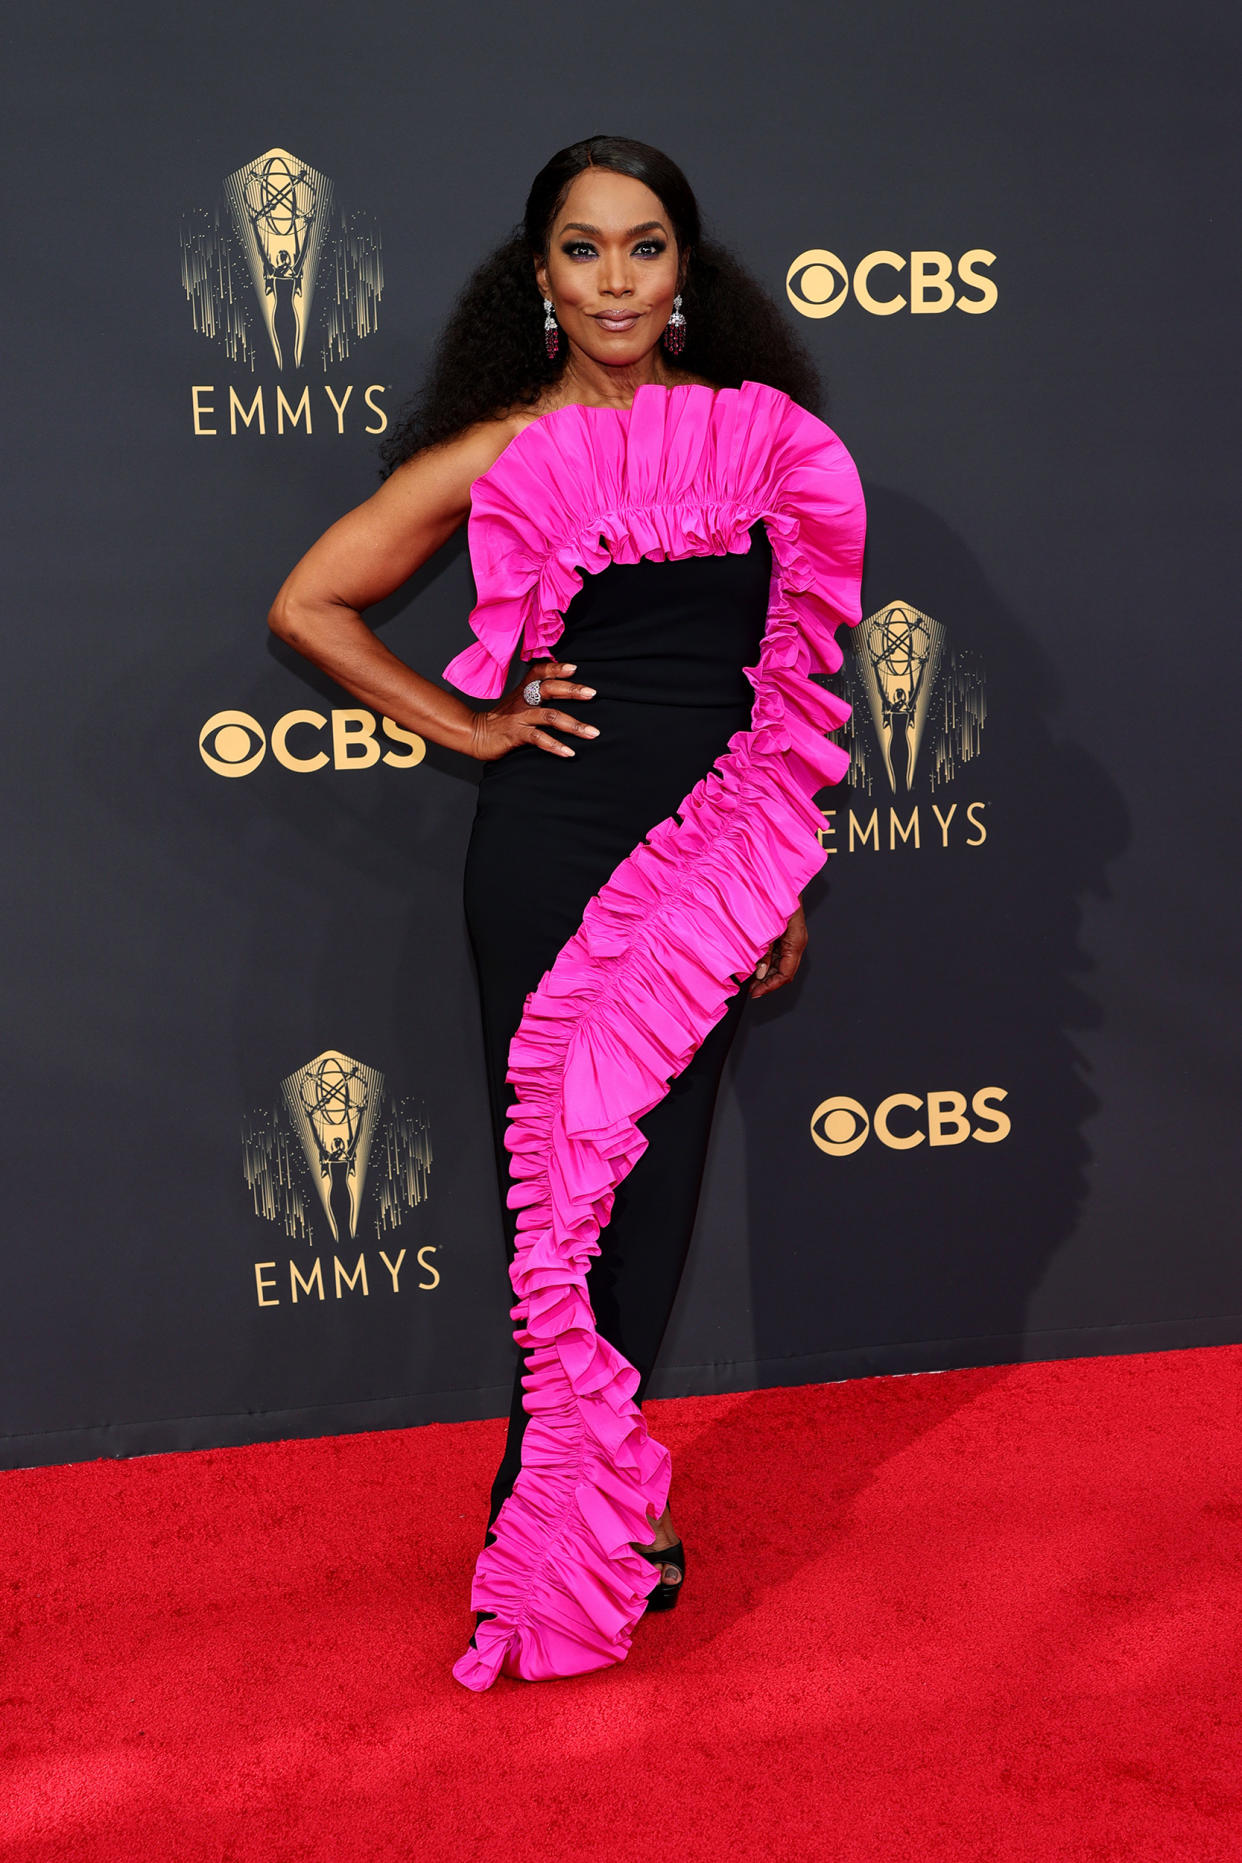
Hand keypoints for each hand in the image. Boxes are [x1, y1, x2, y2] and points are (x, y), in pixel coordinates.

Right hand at [468, 661, 599, 760]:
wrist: (473, 734)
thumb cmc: (499, 720)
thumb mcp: (516, 702)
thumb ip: (534, 694)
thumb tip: (559, 689)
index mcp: (523, 690)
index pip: (540, 672)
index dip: (556, 668)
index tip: (574, 668)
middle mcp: (523, 700)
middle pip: (549, 688)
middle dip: (572, 690)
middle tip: (592, 693)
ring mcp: (519, 717)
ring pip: (550, 716)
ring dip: (574, 725)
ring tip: (592, 732)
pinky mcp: (515, 734)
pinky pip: (539, 738)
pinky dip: (555, 745)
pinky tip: (569, 752)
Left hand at [749, 903, 807, 999]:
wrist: (782, 879)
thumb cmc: (778, 896)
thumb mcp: (767, 927)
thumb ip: (764, 951)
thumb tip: (759, 971)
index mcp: (796, 941)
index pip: (786, 974)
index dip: (770, 986)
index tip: (755, 993)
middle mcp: (795, 942)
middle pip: (783, 971)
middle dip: (766, 982)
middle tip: (749, 988)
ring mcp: (790, 939)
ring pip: (779, 964)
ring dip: (764, 972)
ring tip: (748, 977)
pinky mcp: (783, 934)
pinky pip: (775, 953)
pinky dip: (764, 960)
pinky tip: (752, 962)